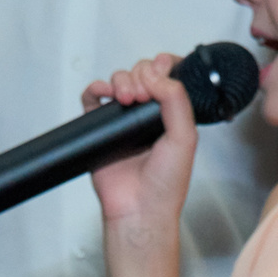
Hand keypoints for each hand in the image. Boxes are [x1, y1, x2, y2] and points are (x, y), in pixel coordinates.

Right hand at [83, 53, 197, 231]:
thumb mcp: (184, 137)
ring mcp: (124, 120)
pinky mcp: (101, 128)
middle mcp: (148, 115)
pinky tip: (105, 94)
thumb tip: (156, 73)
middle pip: (142, 73)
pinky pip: (93, 98)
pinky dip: (96, 88)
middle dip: (141, 73)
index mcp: (173, 115)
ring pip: (119, 80)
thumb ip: (176, 100)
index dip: (162, 67)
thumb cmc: (165, 184)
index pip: (167, 76)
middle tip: (143, 94)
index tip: (161, 71)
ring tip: (127, 97)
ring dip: (121, 79)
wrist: (139, 209)